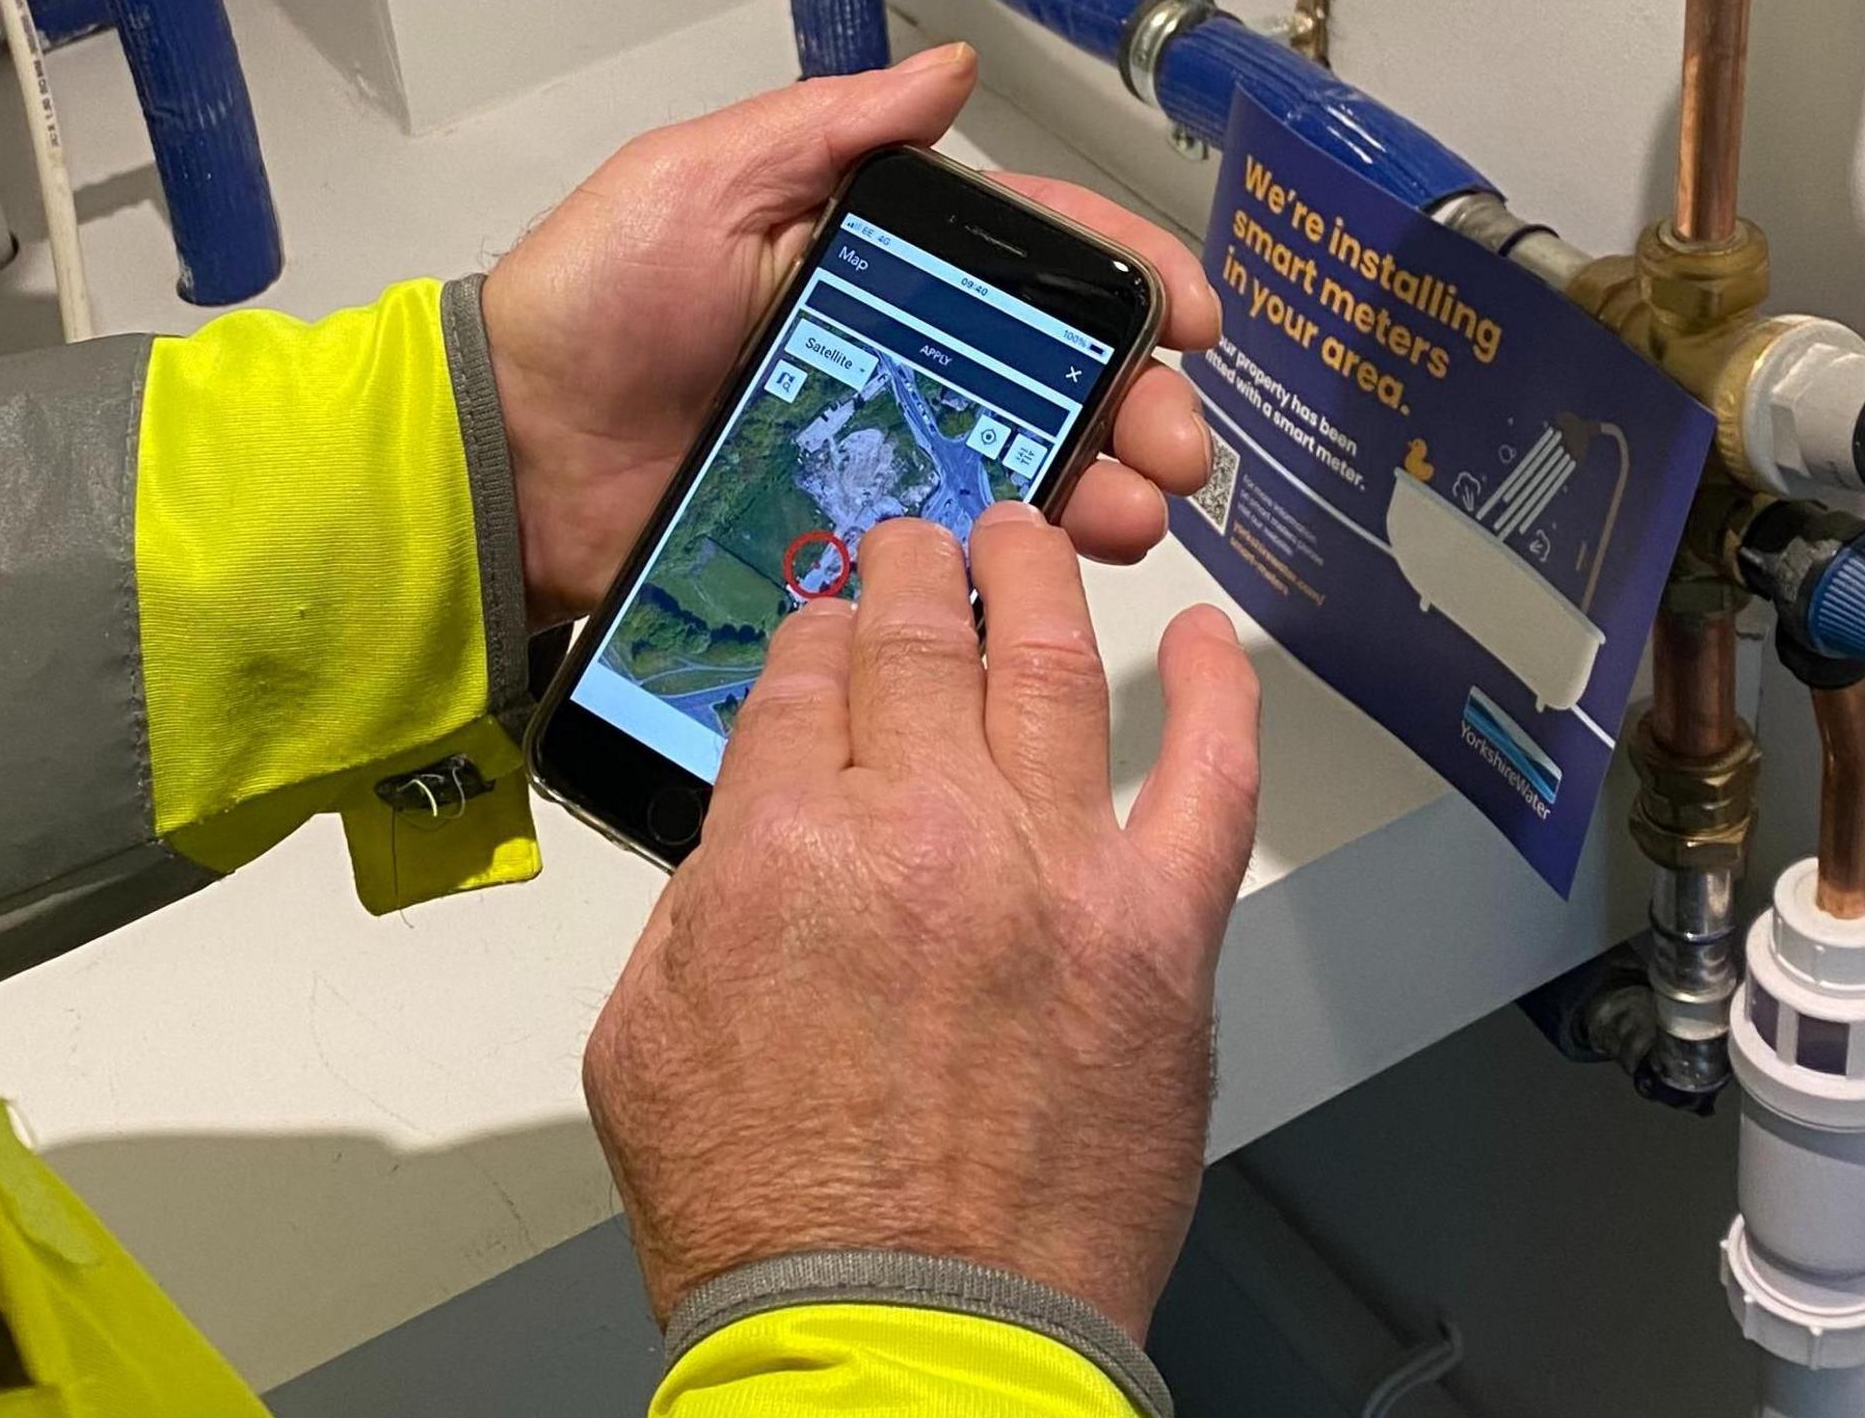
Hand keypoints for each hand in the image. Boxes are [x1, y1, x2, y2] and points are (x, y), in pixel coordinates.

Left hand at [485, 45, 1222, 628]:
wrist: (510, 456)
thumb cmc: (589, 304)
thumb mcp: (704, 177)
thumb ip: (832, 131)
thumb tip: (949, 72)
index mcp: (876, 265)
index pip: (1035, 257)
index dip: (1127, 279)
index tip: (1192, 315)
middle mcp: (894, 359)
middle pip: (1057, 378)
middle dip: (1142, 407)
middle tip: (1179, 448)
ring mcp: (875, 459)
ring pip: (1023, 474)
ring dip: (1102, 492)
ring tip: (1135, 513)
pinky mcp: (845, 546)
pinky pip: (950, 560)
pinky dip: (1013, 570)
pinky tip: (1046, 574)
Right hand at [581, 504, 1261, 1337]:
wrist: (902, 1336)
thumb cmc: (773, 1220)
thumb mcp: (645, 1043)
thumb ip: (699, 906)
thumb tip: (756, 834)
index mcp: (780, 849)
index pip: (801, 685)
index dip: (816, 636)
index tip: (829, 622)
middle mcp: (919, 831)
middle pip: (918, 648)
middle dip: (911, 573)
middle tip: (918, 539)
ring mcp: (1052, 873)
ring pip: (1049, 667)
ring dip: (1035, 579)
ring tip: (1030, 530)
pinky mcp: (1158, 937)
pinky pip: (1211, 778)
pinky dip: (1219, 695)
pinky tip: (1210, 639)